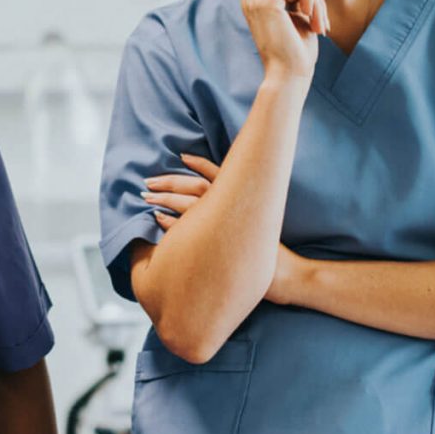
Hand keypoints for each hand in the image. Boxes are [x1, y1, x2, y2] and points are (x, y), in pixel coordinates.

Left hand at [144, 158, 307, 307]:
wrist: (288, 276)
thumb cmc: (272, 253)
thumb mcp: (260, 223)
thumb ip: (241, 209)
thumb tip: (222, 203)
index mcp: (244, 198)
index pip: (218, 173)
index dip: (199, 163)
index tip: (181, 156)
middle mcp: (235, 208)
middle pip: (196, 186)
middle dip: (170, 181)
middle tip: (149, 182)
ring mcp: (226, 227)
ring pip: (188, 204)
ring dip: (165, 199)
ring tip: (146, 197)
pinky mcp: (217, 246)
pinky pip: (188, 230)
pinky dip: (171, 222)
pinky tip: (157, 217)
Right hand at [241, 0, 329, 79]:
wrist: (289, 74)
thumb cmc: (296, 53)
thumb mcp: (298, 19)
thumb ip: (298, 0)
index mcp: (256, 4)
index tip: (322, 16)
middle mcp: (251, 0)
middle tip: (323, 26)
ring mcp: (256, 0)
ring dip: (317, 3)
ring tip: (320, 27)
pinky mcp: (266, 1)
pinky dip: (312, 1)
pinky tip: (312, 21)